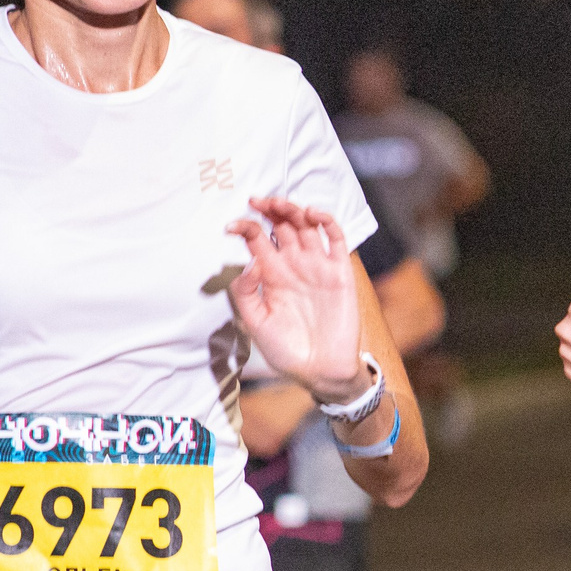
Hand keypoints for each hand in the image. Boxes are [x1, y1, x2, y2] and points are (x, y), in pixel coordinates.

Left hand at [227, 197, 363, 400]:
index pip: (257, 239)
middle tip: (259, 201)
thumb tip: (249, 261)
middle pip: (281, 225)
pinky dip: (326, 222)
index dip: (245, 227)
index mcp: (271, 275)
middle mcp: (294, 265)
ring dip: (293, 209)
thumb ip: (245, 292)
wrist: (320, 369)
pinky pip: (335, 239)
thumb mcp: (255, 323)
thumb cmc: (285, 350)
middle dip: (270, 208)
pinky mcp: (340, 271)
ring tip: (280, 204)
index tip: (230, 226)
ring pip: (306, 225)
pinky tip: (313, 214)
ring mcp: (317, 266)